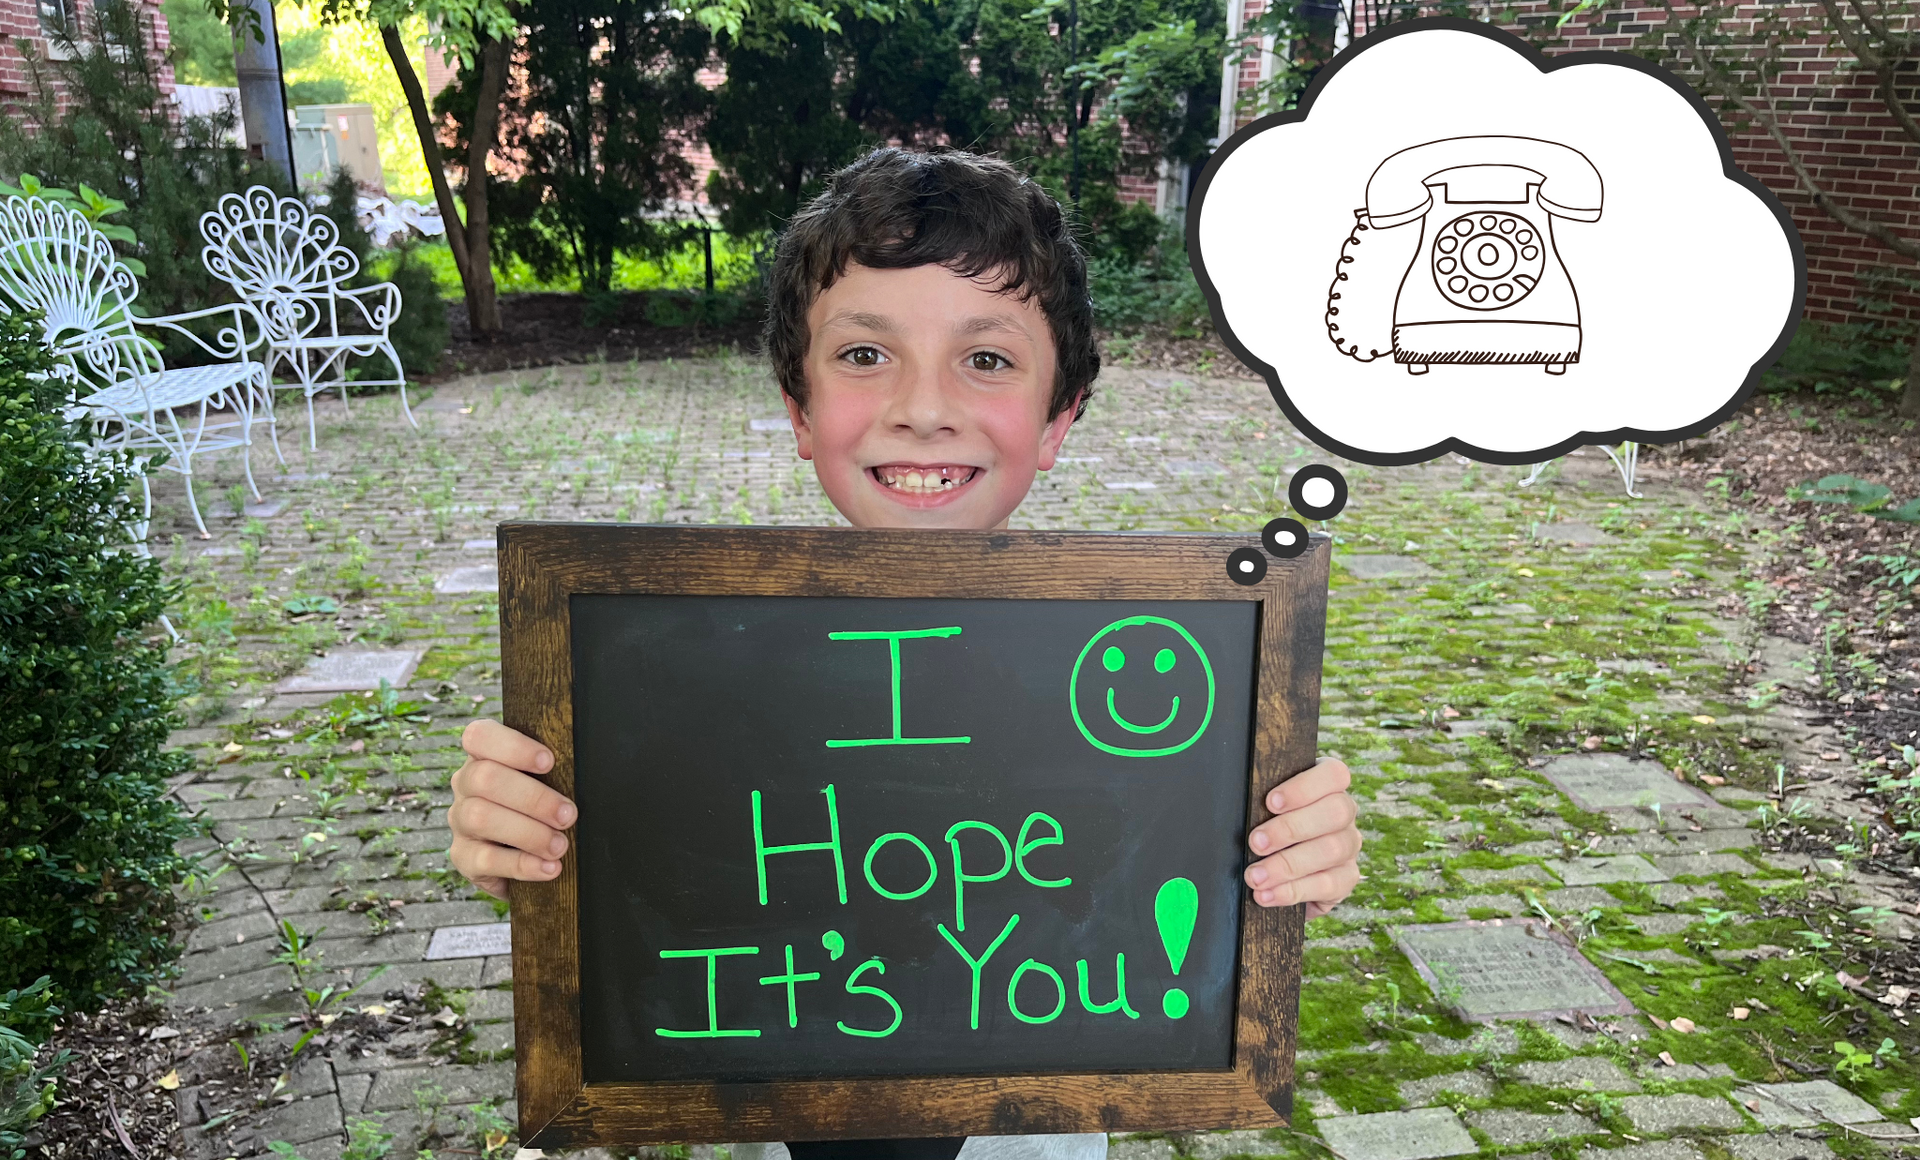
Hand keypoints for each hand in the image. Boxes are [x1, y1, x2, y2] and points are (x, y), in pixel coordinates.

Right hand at [449, 719, 576, 899]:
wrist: (523, 853)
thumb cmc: (540, 805)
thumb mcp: (545, 781)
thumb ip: (553, 771)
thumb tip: (590, 771)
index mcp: (483, 756)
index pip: (479, 736)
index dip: (513, 746)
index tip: (549, 762)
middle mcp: (465, 784)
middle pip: (484, 779)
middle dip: (533, 798)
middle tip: (567, 815)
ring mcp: (460, 821)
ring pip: (481, 818)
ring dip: (528, 832)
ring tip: (560, 845)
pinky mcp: (464, 857)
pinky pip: (486, 860)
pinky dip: (523, 865)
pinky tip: (550, 867)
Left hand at [1243, 758, 1360, 917]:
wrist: (1282, 872)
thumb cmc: (1268, 829)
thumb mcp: (1265, 812)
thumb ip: (1261, 804)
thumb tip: (1231, 804)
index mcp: (1328, 787)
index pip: (1334, 774)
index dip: (1304, 787)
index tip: (1270, 802)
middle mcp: (1345, 813)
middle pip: (1336, 812)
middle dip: (1291, 828)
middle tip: (1255, 843)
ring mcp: (1349, 846)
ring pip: (1332, 850)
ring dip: (1288, 865)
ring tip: (1255, 876)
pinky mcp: (1346, 878)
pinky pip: (1327, 885)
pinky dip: (1293, 891)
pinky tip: (1267, 895)